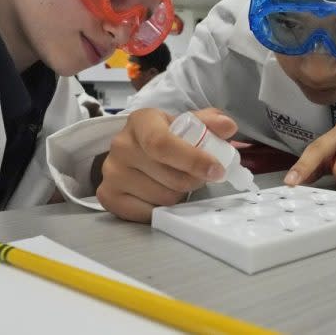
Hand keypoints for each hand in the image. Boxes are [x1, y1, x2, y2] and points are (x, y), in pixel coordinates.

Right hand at [96, 108, 237, 222]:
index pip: (163, 144)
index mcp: (141, 122)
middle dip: (193, 180)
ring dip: (178, 194)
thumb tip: (227, 126)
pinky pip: (147, 213)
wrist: (135, 150)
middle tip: (197, 176)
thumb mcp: (187, 124)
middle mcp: (121, 145)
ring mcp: (111, 172)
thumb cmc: (166, 136)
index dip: (193, 160)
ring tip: (175, 182)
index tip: (216, 170)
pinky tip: (160, 193)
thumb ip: (209, 123)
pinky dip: (161, 208)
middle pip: (170, 177)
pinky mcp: (108, 196)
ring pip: (163, 198)